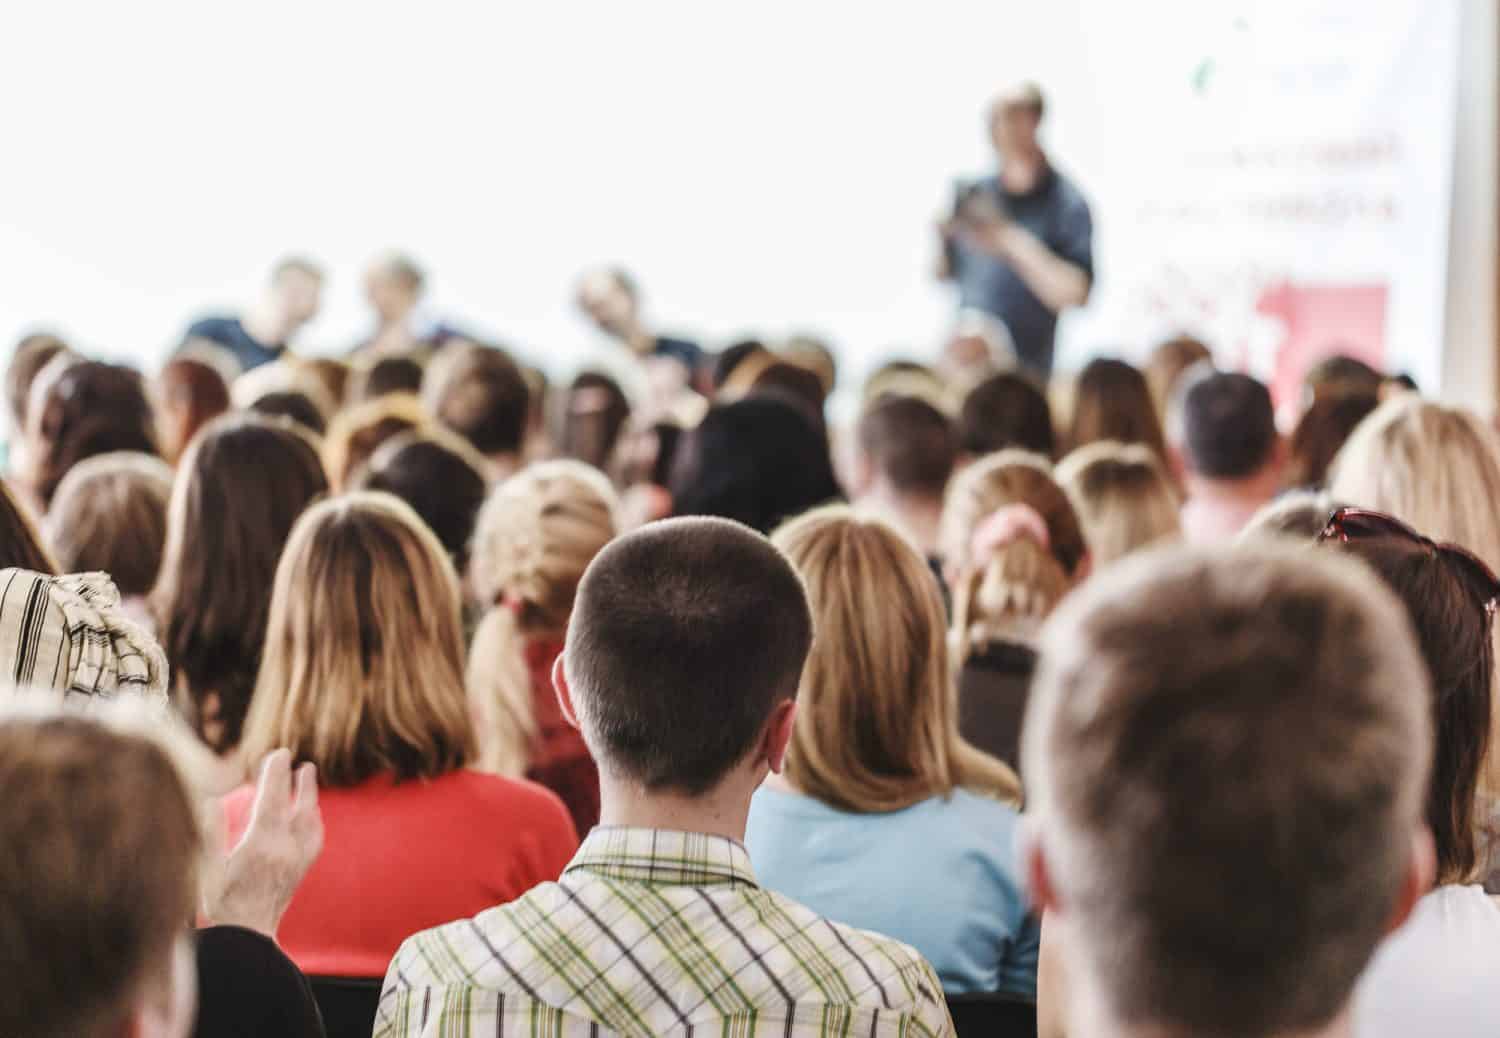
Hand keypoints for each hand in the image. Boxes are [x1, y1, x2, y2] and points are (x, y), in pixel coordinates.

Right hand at [203, 749, 323, 937]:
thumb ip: (209, 832)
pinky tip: (312, 813)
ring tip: (308, 777)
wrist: (245, 937)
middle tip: (299, 762)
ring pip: (310, 821)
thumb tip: (210, 800)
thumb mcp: (206, 867)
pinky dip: (314, 821)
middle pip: (297, 806)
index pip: (272, 799)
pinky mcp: (301, 871)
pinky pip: (315, 839)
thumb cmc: (219, 901)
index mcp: (260, 845)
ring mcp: (296, 861)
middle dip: (299, 781)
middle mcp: (285, 850)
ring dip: (309, 797)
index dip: (277, 774)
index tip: (280, 753)